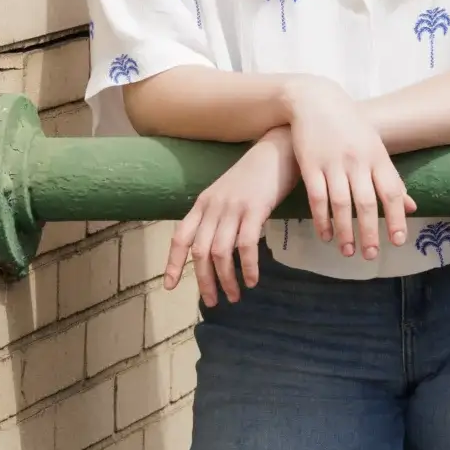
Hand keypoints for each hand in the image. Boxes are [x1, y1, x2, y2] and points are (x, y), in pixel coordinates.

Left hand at [166, 128, 294, 306]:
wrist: (279, 148)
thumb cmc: (258, 173)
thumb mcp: (229, 191)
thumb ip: (219, 214)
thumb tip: (217, 245)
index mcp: (203, 203)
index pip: (180, 237)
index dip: (173, 263)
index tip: (170, 286)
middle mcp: (213, 206)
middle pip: (200, 252)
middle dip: (204, 281)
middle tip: (213, 301)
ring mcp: (233, 207)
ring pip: (220, 253)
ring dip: (226, 279)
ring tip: (234, 296)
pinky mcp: (255, 209)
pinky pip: (246, 245)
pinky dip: (247, 267)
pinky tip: (253, 280)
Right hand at [283, 78, 414, 262]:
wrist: (315, 100)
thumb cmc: (351, 126)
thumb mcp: (375, 146)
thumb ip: (391, 177)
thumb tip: (411, 207)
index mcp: (378, 157)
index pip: (392, 192)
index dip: (396, 218)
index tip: (398, 240)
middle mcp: (357, 161)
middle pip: (366, 203)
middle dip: (370, 232)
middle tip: (371, 255)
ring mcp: (332, 163)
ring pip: (341, 204)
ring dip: (345, 231)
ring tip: (348, 251)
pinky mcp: (310, 165)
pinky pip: (317, 198)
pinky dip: (321, 219)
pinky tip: (325, 235)